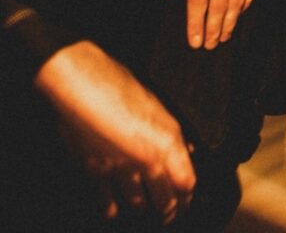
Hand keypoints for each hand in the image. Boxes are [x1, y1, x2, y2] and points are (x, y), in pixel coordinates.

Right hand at [35, 41, 195, 224]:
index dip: (188, 194)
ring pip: (137, 202)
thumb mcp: (157, 102)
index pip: (186, 180)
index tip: (188, 199)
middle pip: (165, 198)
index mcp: (167, 139)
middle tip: (170, 215)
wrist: (83, 84)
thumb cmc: (120, 84)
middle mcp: (147, 158)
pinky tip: (114, 212)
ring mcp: (120, 168)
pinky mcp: (95, 171)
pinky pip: (107, 199)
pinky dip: (112, 207)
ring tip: (147, 211)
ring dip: (143, 208)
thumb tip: (187, 149)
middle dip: (170, 209)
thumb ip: (172, 131)